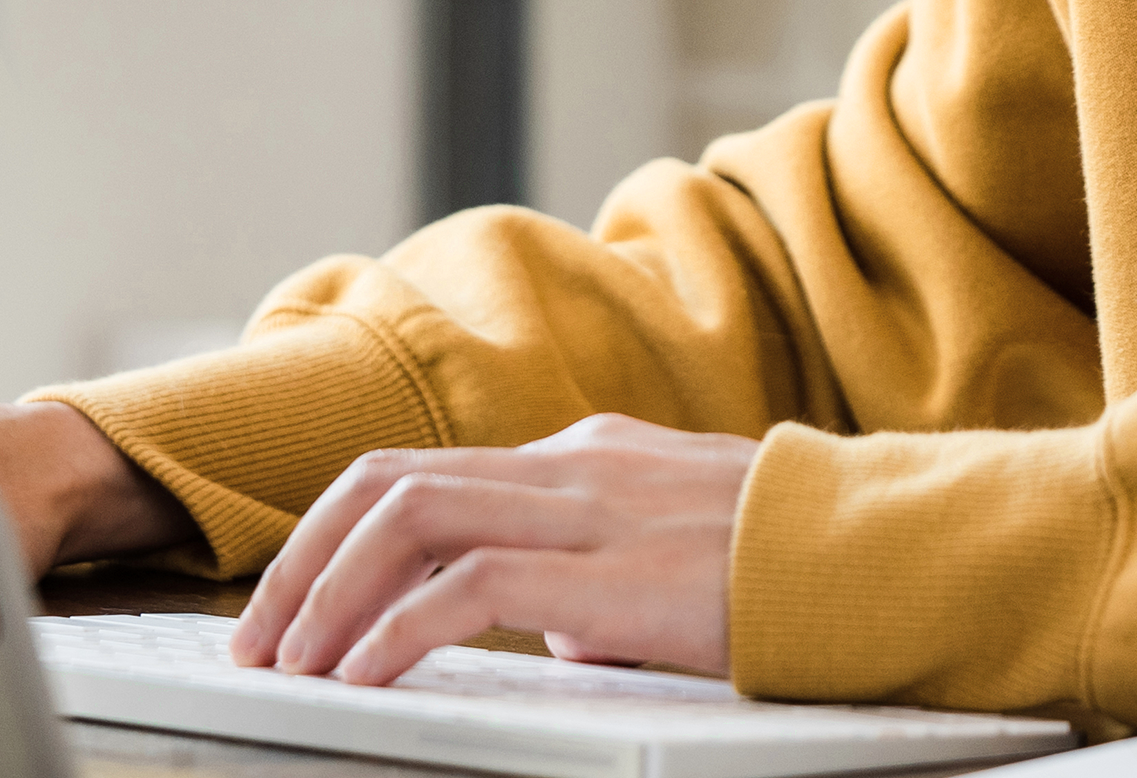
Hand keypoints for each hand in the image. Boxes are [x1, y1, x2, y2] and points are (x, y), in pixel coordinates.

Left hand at [230, 415, 756, 687]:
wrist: (879, 553)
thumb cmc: (790, 565)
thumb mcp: (674, 556)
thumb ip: (602, 577)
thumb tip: (554, 632)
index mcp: (585, 457)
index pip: (425, 475)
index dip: (338, 538)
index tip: (293, 609)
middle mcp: (573, 464)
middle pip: (388, 482)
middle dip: (300, 561)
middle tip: (257, 642)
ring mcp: (589, 506)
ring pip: (407, 517)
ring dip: (324, 597)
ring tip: (290, 666)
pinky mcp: (608, 568)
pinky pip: (463, 587)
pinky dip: (392, 632)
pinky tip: (362, 681)